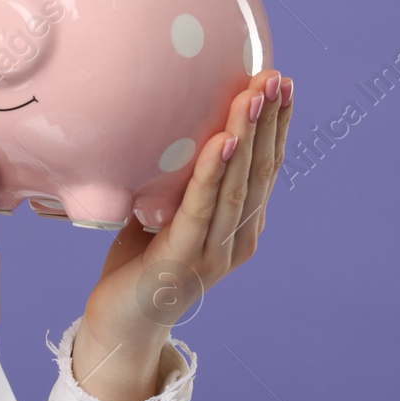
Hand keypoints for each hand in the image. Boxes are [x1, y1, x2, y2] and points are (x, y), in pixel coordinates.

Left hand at [71, 70, 293, 400]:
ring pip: (237, 185)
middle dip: (269, 120)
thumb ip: (179, 177)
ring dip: (247, 135)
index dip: (275, 125)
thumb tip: (172, 119)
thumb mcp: (164, 209)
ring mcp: (213, 254)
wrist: (119, 325)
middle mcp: (236, 240)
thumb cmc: (139, 263)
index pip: (265, 167)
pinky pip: (200, 209)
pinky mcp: (182, 262)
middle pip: (260, 172)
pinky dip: (214, 172)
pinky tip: (223, 139)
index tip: (280, 81)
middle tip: (276, 76)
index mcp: (239, 227)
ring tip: (254, 94)